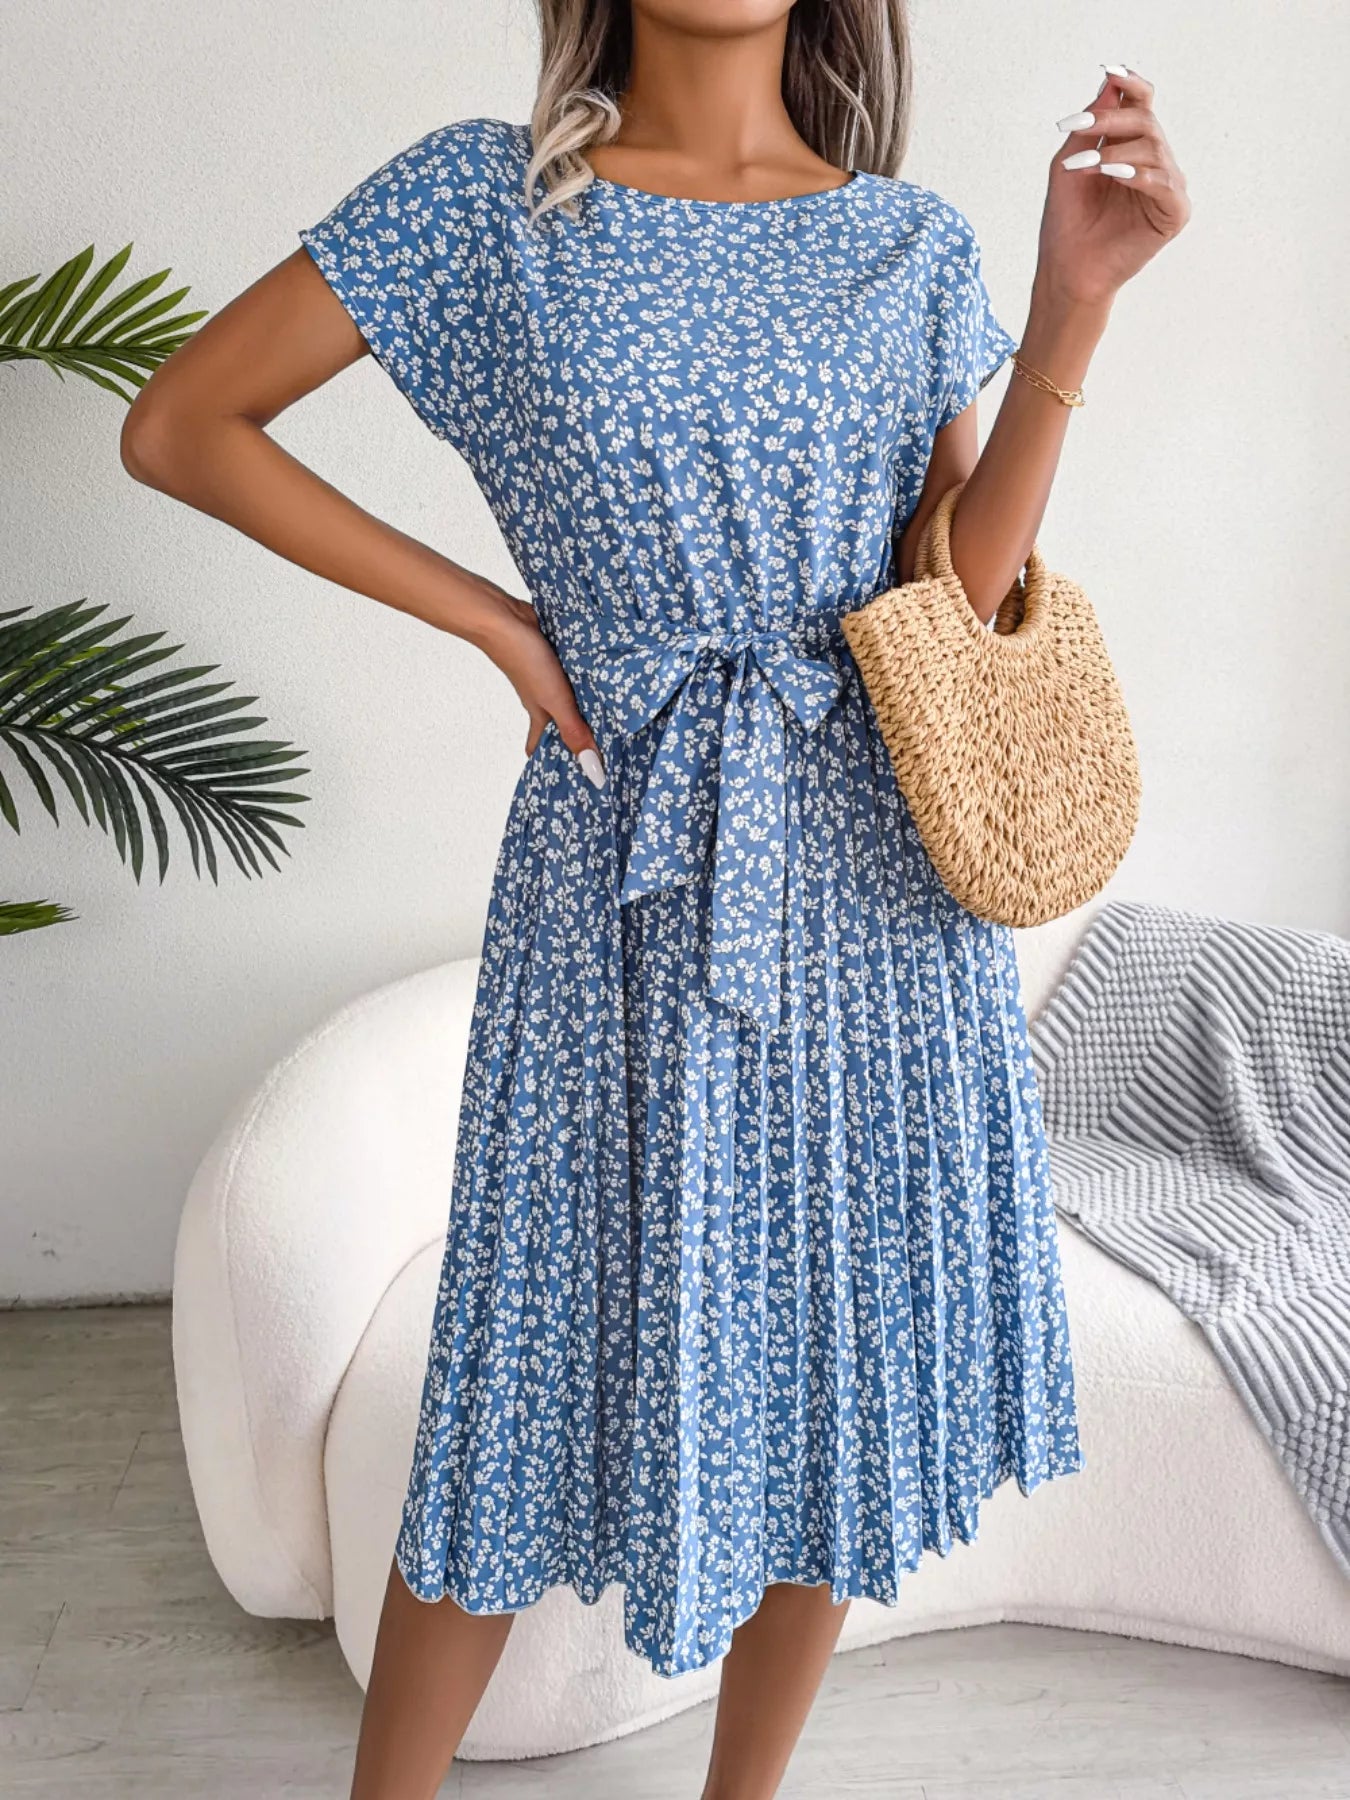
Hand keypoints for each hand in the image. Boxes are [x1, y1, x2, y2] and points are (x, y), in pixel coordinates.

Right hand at [477, 590, 606, 787]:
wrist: (506, 619)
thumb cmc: (525, 662)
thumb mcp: (556, 702)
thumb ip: (575, 731)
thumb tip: (593, 770)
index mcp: (541, 713)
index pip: (542, 743)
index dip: (548, 757)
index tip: (560, 771)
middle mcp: (543, 696)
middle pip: (557, 719)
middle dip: (571, 731)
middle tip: (591, 742)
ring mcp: (547, 674)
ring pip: (564, 694)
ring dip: (579, 701)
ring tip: (602, 708)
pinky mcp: (553, 653)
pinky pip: (569, 670)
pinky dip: (580, 674)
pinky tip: (597, 670)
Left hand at [1036, 65, 1190, 307]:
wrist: (1068, 271)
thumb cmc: (1067, 222)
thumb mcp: (1069, 164)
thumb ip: (1089, 126)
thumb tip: (1110, 82)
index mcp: (1131, 149)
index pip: (1141, 105)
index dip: (1131, 86)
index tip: (1110, 72)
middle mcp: (1154, 164)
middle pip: (1146, 122)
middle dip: (1111, 121)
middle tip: (1079, 128)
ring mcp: (1167, 188)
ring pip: (1153, 148)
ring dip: (1115, 152)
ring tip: (1084, 166)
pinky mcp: (1174, 214)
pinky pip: (1165, 183)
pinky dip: (1138, 175)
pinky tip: (1112, 176)